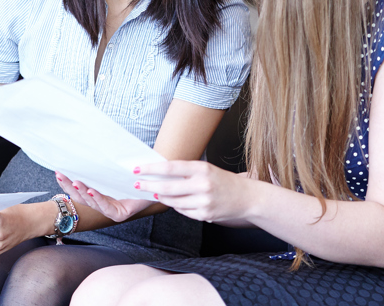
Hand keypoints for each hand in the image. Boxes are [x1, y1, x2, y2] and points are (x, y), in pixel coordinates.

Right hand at [55, 172, 151, 222]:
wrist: (159, 179)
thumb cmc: (138, 172)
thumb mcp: (116, 167)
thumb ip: (103, 163)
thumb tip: (86, 145)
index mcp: (101, 195)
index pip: (80, 191)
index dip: (67, 183)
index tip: (58, 172)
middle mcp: (105, 205)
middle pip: (82, 198)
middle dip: (69, 187)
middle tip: (60, 175)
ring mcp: (112, 211)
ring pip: (92, 203)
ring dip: (82, 192)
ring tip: (74, 182)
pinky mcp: (121, 214)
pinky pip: (107, 207)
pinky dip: (98, 199)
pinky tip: (91, 190)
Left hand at [133, 161, 250, 223]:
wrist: (247, 198)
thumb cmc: (222, 181)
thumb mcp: (206, 169)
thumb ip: (185, 171)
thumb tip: (159, 171)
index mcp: (202, 169)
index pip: (170, 167)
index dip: (151, 168)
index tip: (137, 169)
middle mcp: (202, 185)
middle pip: (167, 187)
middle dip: (149, 185)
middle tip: (136, 184)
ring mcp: (204, 202)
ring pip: (173, 201)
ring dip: (161, 197)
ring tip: (155, 192)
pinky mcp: (205, 215)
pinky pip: (182, 211)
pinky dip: (176, 206)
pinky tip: (175, 201)